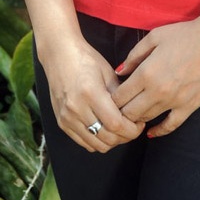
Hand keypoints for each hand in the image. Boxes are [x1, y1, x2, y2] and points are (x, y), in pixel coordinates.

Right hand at [42, 37, 145, 152]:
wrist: (59, 54)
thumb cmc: (85, 59)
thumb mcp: (108, 72)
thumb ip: (120, 96)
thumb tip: (133, 115)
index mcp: (90, 93)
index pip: (116, 124)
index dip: (132, 129)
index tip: (140, 124)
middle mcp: (76, 109)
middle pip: (107, 139)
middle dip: (125, 137)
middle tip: (133, 128)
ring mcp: (67, 118)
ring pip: (95, 145)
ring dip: (111, 142)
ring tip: (119, 130)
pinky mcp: (62, 123)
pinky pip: (83, 142)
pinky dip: (97, 141)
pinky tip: (104, 129)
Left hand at [111, 16, 199, 136]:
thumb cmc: (185, 34)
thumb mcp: (155, 37)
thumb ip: (134, 55)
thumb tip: (119, 72)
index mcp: (146, 73)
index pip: (119, 97)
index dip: (111, 100)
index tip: (111, 97)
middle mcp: (157, 91)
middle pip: (129, 113)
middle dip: (120, 112)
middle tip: (118, 108)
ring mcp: (174, 101)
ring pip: (147, 119)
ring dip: (137, 119)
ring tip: (133, 115)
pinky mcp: (189, 107)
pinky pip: (170, 126)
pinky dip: (158, 131)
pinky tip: (151, 132)